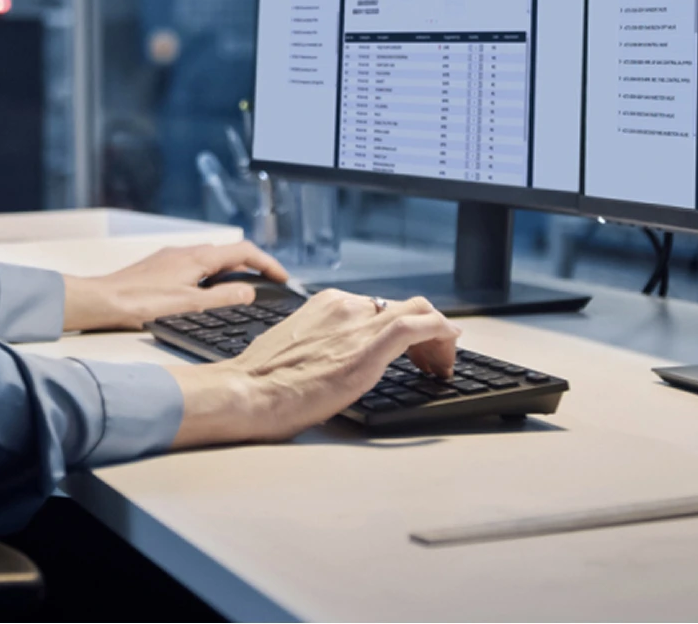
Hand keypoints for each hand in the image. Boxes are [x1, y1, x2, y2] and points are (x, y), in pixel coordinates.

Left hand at [62, 241, 289, 331]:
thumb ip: (224, 298)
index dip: (267, 263)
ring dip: (231, 271)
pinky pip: (195, 265)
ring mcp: (172, 258)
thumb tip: (250, 291)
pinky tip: (207, 294)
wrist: (103, 301)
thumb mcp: (191, 305)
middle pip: (229, 253)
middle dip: (252, 266)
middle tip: (268, 284)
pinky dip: (212, 275)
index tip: (282, 277)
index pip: (244, 252)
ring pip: (211, 259)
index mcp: (198, 258)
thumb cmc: (141, 303)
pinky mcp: (161, 267)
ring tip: (243, 292)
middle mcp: (186, 252)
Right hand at [167, 290, 459, 447]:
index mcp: (327, 304)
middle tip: (430, 362)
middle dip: (426, 331)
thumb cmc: (262, 381)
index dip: (403, 327)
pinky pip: (419, 326)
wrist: (247, 392)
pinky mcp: (368, 348)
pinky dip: (441, 332)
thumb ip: (322, 343)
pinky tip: (450, 346)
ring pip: (418, 312)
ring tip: (440, 366)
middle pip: (404, 306)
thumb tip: (336, 358)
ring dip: (437, 336)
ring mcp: (358, 324)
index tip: (411, 350)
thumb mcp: (296, 347)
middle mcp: (345, 305)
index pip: (380, 306)